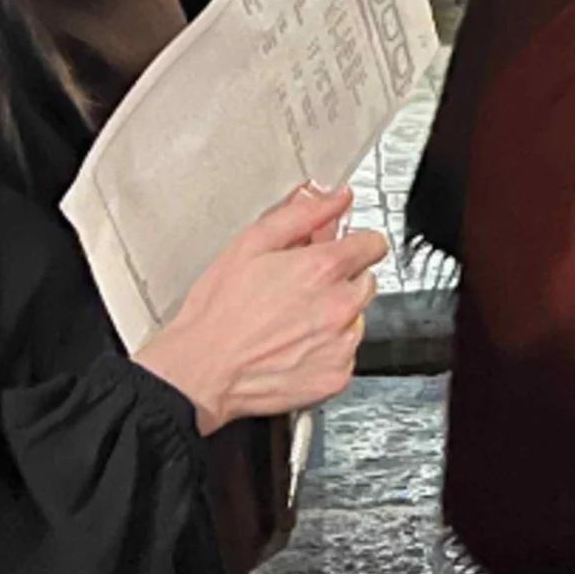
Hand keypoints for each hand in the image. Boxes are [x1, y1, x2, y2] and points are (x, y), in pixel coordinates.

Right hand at [134, 183, 391, 432]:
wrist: (200, 371)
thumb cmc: (218, 311)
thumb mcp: (251, 244)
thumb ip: (302, 214)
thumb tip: (333, 197)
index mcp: (323, 269)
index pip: (373, 244)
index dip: (355, 242)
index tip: (341, 248)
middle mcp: (340, 307)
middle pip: (365, 281)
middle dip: (340, 279)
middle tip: (300, 288)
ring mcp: (340, 345)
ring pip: (356, 319)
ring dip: (334, 316)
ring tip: (290, 321)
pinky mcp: (336, 376)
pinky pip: (345, 354)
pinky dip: (326, 350)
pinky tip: (293, 346)